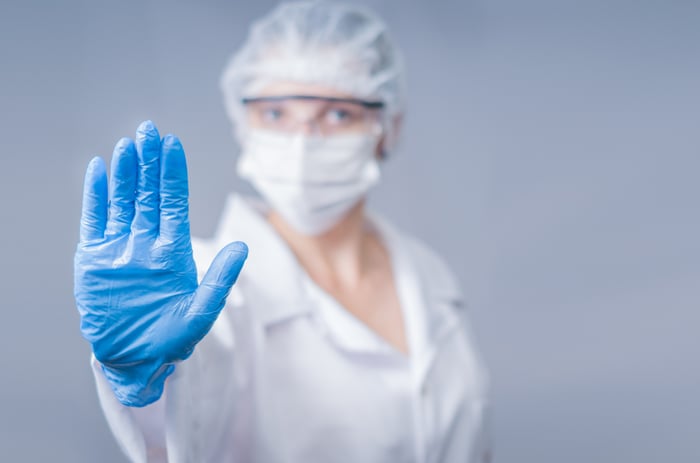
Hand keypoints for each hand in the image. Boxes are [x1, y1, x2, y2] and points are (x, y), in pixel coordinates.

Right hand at [74, 120, 247, 406]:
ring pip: (122, 202)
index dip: (172, 175)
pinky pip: (94, 221)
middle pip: (148, 195)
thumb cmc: (171, 340)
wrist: (132, 360)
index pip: (173, 204)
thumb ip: (220, 280)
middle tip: (149, 131)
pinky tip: (99, 170)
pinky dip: (95, 196)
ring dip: (124, 173)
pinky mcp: (94, 259)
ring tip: (128, 144)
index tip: (173, 146)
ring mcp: (119, 249)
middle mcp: (146, 244)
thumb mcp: (201, 313)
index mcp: (173, 252)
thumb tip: (241, 248)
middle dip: (149, 164)